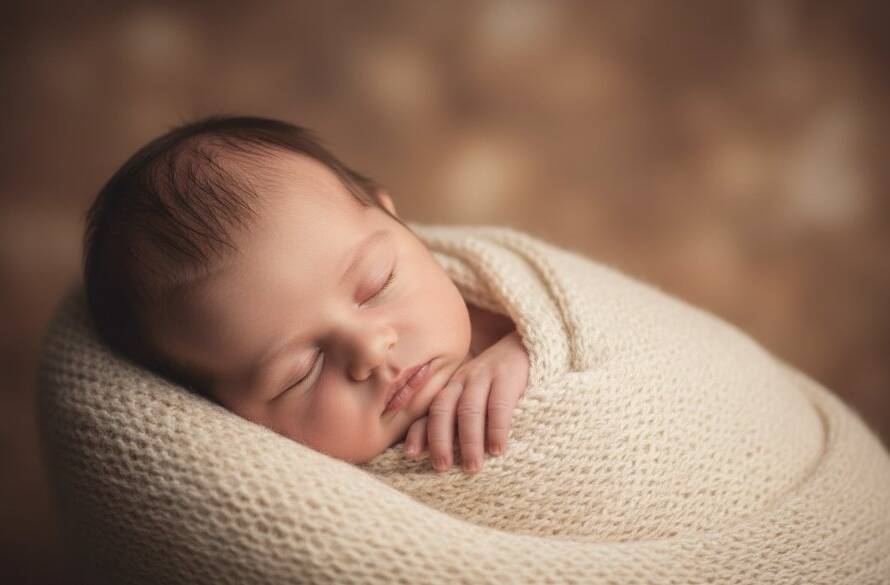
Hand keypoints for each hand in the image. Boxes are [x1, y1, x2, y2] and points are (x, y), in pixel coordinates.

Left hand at [402, 331, 528, 473]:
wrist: (528, 345)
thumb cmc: (500, 380)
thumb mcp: (477, 394)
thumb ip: (461, 415)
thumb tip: (446, 453)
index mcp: (452, 387)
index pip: (430, 411)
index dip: (419, 432)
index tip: (411, 454)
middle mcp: (463, 380)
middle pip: (443, 409)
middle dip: (439, 440)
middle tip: (442, 467)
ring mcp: (484, 376)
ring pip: (468, 409)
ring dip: (469, 441)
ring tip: (472, 467)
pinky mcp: (508, 376)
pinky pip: (499, 405)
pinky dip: (496, 429)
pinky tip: (498, 449)